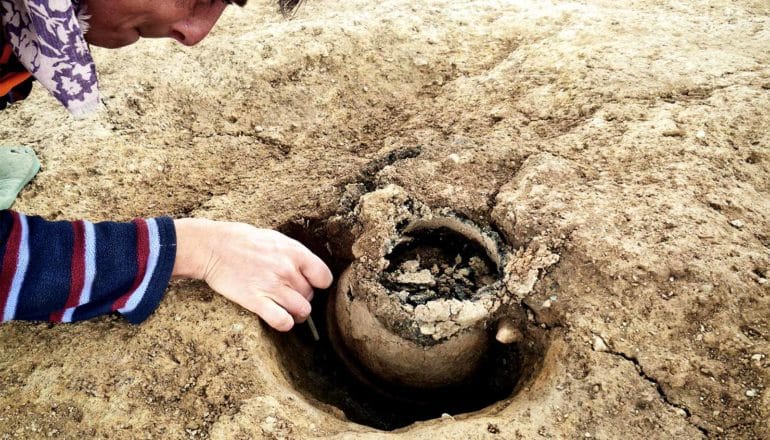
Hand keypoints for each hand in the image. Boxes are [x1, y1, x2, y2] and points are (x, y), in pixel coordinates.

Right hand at [172, 218, 332, 330]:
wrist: (214, 246)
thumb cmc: (245, 241)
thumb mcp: (276, 239)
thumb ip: (295, 255)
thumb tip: (309, 271)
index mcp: (295, 252)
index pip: (324, 277)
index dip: (318, 283)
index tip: (309, 284)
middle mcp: (287, 270)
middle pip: (310, 296)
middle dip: (302, 298)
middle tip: (288, 294)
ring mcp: (272, 286)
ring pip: (302, 311)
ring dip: (296, 314)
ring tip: (287, 309)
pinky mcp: (255, 300)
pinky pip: (282, 321)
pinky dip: (284, 323)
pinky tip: (278, 318)